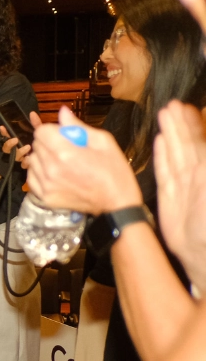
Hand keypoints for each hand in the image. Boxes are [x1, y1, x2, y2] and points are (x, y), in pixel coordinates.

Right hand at [0, 111, 41, 167]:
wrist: (53, 158)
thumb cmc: (44, 143)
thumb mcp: (40, 133)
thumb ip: (36, 124)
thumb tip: (32, 114)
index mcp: (18, 141)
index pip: (6, 136)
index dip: (4, 132)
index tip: (3, 127)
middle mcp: (17, 150)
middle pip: (7, 148)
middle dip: (9, 144)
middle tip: (15, 140)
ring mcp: (21, 158)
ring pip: (14, 157)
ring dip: (19, 152)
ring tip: (27, 148)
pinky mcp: (27, 166)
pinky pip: (23, 166)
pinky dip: (26, 162)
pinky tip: (30, 158)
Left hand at [26, 107, 141, 213]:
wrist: (117, 203)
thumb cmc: (114, 172)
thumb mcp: (103, 142)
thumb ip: (78, 126)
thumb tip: (62, 111)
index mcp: (65, 153)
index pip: (41, 132)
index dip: (51, 130)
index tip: (62, 135)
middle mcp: (51, 169)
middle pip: (36, 145)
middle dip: (48, 142)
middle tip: (65, 149)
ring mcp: (46, 185)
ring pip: (32, 161)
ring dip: (43, 158)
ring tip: (60, 162)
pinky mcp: (45, 197)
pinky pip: (32, 177)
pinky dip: (39, 173)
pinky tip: (54, 174)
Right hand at [153, 101, 205, 285]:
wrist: (203, 255)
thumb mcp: (204, 184)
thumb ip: (200, 160)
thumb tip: (201, 146)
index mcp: (205, 171)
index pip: (199, 142)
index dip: (192, 124)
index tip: (186, 107)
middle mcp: (197, 176)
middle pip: (186, 144)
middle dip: (180, 124)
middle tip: (173, 105)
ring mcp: (184, 186)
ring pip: (176, 153)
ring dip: (171, 134)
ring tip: (165, 115)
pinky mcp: (171, 198)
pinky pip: (165, 171)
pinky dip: (162, 157)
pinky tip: (160, 144)